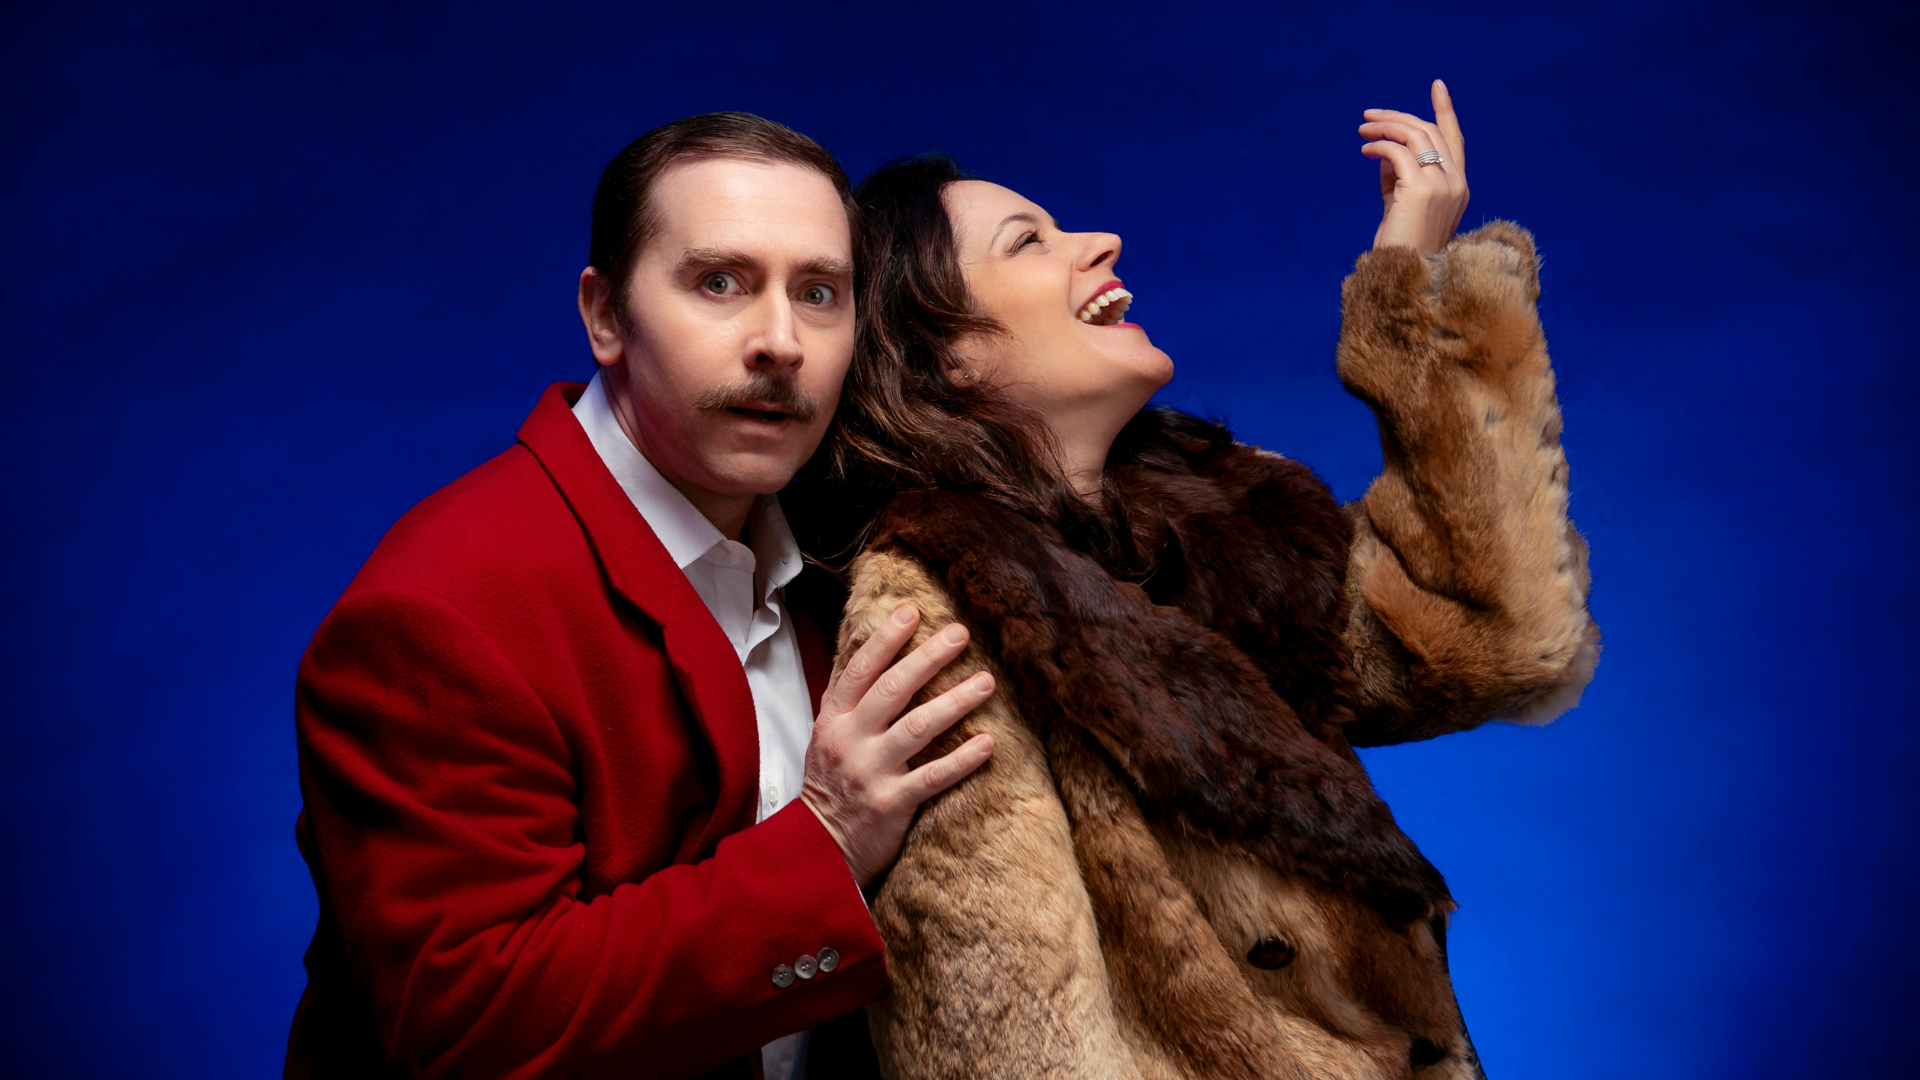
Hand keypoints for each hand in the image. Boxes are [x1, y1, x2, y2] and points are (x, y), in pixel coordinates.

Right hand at [799, 603, 996, 887]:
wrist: (819, 847)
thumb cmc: (830, 783)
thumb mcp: (826, 734)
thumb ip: (844, 694)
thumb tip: (858, 644)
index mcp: (834, 719)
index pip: (860, 670)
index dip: (886, 640)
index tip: (912, 612)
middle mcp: (850, 741)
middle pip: (892, 690)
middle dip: (928, 658)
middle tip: (960, 634)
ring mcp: (871, 772)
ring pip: (917, 728)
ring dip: (955, 702)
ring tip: (987, 682)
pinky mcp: (892, 803)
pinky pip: (933, 777)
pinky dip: (962, 760)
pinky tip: (988, 744)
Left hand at [1361, 79, 1469, 252]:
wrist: (1403, 275)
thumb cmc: (1400, 245)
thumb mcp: (1401, 204)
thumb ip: (1397, 176)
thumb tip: (1384, 151)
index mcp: (1457, 187)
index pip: (1454, 139)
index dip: (1445, 111)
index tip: (1437, 85)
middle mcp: (1456, 183)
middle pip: (1431, 132)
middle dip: (1399, 118)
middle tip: (1369, 115)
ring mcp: (1443, 186)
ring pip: (1416, 137)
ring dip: (1386, 127)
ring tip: (1362, 129)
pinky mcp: (1423, 191)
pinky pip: (1399, 154)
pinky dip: (1380, 146)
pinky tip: (1365, 151)